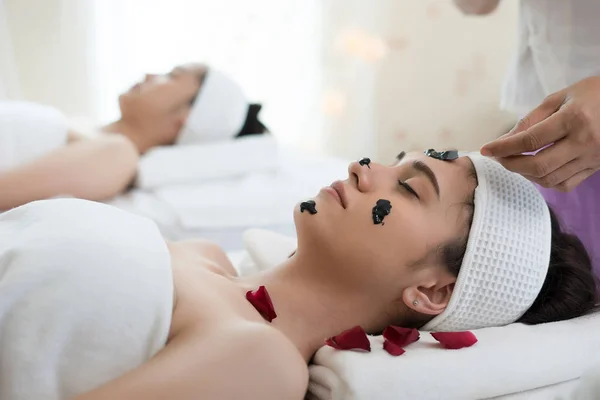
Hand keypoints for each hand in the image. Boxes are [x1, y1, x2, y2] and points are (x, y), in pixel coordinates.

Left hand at [481, 76, 599, 191]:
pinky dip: (544, 181)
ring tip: (514, 161)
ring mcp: (592, 158)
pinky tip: (535, 170)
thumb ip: (532, 119)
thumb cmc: (594, 94)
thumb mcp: (561, 97)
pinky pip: (564, 184)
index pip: (530, 140)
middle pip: (538, 166)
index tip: (486, 149)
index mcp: (575, 119)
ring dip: (525, 174)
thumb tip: (505, 140)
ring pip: (549, 179)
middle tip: (498, 157)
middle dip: (511, 164)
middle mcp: (585, 142)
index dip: (503, 147)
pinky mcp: (596, 168)